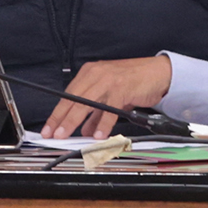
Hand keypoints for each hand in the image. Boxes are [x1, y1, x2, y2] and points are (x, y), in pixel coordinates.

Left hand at [41, 55, 172, 139]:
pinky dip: (102, 123)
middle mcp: (96, 74)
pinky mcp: (122, 87)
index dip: (57, 114)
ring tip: (66, 135)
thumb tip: (85, 130)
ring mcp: (108, 79)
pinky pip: (108, 109)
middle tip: (52, 134)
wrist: (158, 72)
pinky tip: (97, 134)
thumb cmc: (134, 82)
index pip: (67, 96)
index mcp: (90, 73)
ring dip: (73, 121)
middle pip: (72, 99)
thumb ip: (97, 113)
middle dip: (60, 119)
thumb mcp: (111, 98)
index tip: (48, 129)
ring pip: (85, 103)